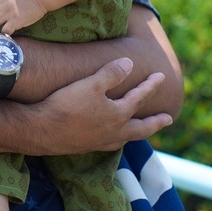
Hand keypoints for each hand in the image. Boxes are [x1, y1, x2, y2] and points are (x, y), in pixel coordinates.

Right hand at [27, 58, 171, 153]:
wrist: (42, 131)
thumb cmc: (67, 106)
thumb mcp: (91, 84)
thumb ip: (112, 74)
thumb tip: (129, 63)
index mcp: (118, 115)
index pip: (139, 97)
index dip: (150, 85)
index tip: (161, 76)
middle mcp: (114, 132)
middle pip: (142, 128)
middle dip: (156, 122)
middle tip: (168, 119)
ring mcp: (101, 142)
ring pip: (126, 139)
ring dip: (137, 133)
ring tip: (140, 130)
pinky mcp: (87, 147)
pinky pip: (111, 144)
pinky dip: (118, 139)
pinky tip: (111, 137)